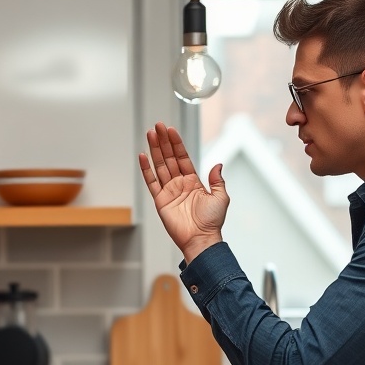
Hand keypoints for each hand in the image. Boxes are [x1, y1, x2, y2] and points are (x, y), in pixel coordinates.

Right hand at [139, 122, 229, 263]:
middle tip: (157, 126)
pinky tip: (143, 156)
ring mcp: (169, 191)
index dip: (176, 144)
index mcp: (193, 182)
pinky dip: (146, 169)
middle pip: (169, 158)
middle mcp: (179, 184)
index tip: (171, 130)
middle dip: (163, 142)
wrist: (201, 238)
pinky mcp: (160, 201)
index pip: (183, 157)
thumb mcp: (221, 197)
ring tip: (150, 134)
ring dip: (154, 150)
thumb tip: (218, 165)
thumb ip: (217, 180)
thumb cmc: (212, 221)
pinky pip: (151, 182)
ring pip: (159, 166)